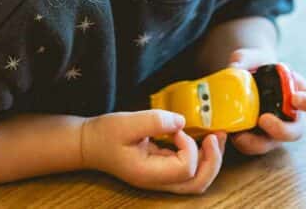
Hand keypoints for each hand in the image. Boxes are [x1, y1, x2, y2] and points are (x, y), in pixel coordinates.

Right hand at [80, 109, 226, 193]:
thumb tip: (182, 122)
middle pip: (197, 184)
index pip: (185, 169)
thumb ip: (155, 121)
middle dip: (213, 161)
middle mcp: (158, 182)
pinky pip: (188, 170)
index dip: (189, 147)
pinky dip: (200, 156)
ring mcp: (161, 178)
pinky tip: (201, 138)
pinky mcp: (162, 169)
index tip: (178, 129)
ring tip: (215, 137)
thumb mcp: (126, 122)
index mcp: (149, 174)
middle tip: (216, 136)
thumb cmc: (104, 135)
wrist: (88, 144)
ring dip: (211, 160)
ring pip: (196, 180)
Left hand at [226, 48, 305, 155]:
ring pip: (274, 143)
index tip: (295, 98)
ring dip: (259, 143)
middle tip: (264, 119)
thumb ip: (244, 60)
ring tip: (242, 136)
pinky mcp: (257, 136)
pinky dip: (243, 143)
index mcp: (297, 92)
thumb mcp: (250, 57)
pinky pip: (254, 146)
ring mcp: (274, 128)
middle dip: (282, 130)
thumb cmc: (254, 65)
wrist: (243, 76)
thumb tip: (234, 69)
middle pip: (296, 131)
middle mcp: (290, 114)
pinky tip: (232, 135)